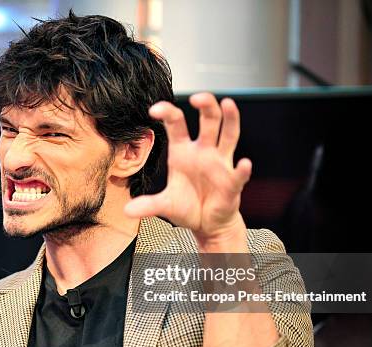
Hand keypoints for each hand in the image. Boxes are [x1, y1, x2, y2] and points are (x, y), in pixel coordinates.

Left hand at [124, 92, 251, 242]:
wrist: (207, 224)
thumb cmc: (188, 207)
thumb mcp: (165, 205)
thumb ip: (148, 204)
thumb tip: (127, 210)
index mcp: (183, 152)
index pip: (177, 124)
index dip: (167, 112)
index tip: (155, 109)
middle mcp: (203, 152)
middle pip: (209, 120)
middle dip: (206, 105)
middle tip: (198, 97)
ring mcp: (220, 164)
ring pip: (228, 135)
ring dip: (230, 119)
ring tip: (228, 104)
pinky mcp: (232, 182)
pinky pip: (238, 174)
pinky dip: (242, 169)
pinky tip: (244, 164)